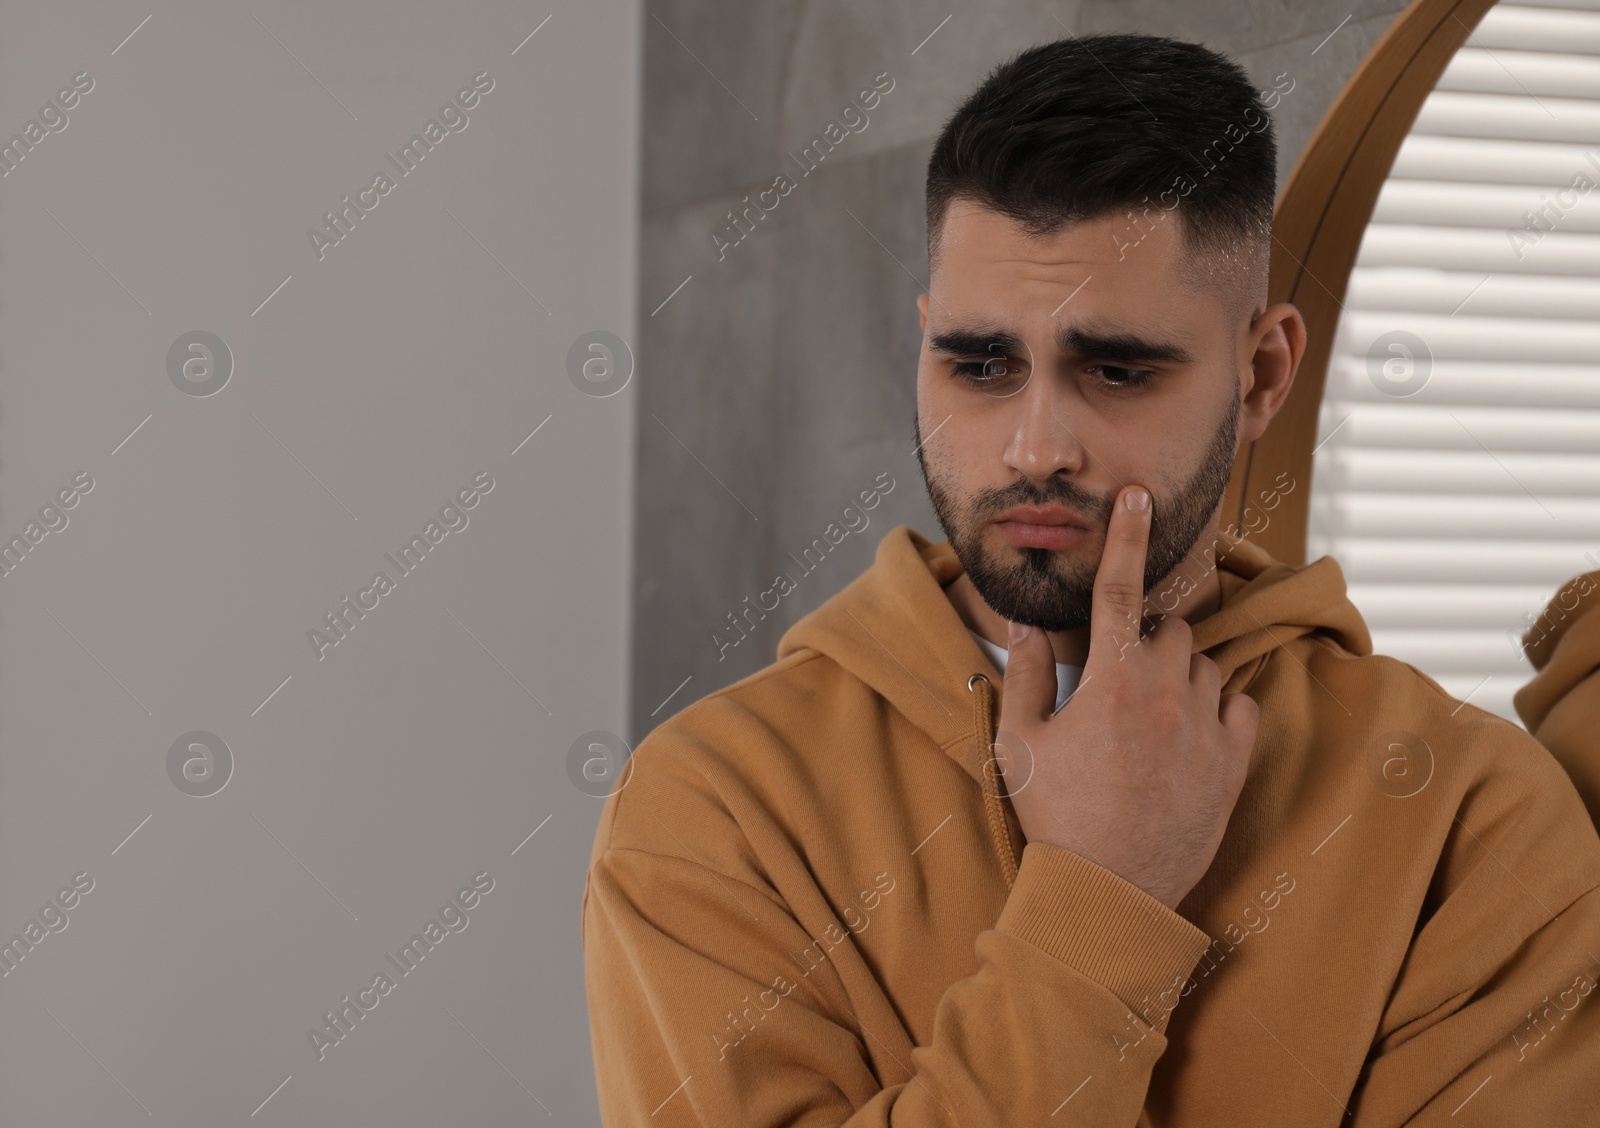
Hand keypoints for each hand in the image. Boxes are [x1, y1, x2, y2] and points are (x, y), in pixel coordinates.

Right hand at [991, 484, 1257, 909]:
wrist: (1109, 892)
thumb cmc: (1055, 816)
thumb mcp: (1020, 742)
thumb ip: (1025, 672)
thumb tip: (1025, 621)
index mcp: (1111, 681)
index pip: (1118, 590)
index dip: (1126, 537)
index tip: (1138, 496)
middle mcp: (1167, 693)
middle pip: (1170, 628)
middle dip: (1146, 640)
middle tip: (1117, 681)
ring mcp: (1207, 727)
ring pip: (1203, 665)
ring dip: (1178, 674)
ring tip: (1146, 719)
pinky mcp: (1234, 762)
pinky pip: (1239, 705)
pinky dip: (1216, 707)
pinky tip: (1188, 734)